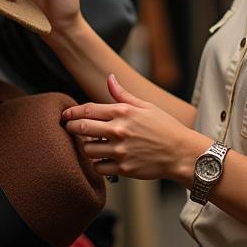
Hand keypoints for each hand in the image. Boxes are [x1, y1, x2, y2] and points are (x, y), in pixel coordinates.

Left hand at [63, 74, 209, 184]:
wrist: (181, 152)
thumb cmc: (165, 127)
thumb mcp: (146, 106)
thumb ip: (123, 94)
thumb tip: (109, 78)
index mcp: (124, 112)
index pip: (89, 110)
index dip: (73, 112)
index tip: (66, 115)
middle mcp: (119, 130)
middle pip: (82, 129)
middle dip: (72, 128)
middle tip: (71, 129)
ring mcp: (120, 150)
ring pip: (88, 150)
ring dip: (87, 147)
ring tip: (94, 145)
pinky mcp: (123, 168)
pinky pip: (98, 168)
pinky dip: (98, 164)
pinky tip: (104, 160)